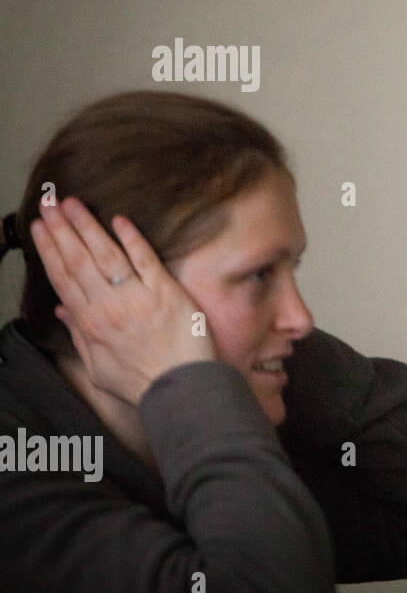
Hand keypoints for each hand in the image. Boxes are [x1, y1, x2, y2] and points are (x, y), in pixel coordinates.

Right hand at [29, 197, 215, 404]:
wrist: (182, 389)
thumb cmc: (143, 382)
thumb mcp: (99, 369)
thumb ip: (80, 337)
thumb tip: (63, 311)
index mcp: (91, 324)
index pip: (63, 279)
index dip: (48, 250)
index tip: (39, 227)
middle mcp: (109, 307)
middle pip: (79, 261)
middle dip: (61, 230)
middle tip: (49, 204)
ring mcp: (138, 297)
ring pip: (106, 255)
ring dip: (87, 226)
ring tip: (72, 203)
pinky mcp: (167, 293)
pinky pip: (145, 260)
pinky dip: (131, 239)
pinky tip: (118, 220)